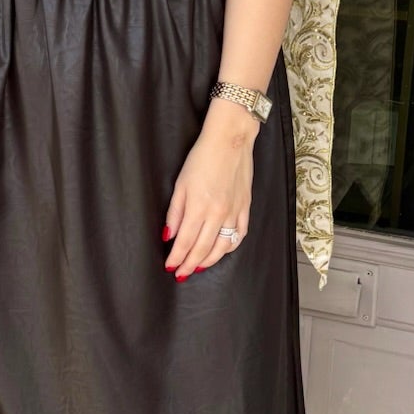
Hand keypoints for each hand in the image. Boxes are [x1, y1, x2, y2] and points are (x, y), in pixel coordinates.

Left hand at [162, 100, 258, 277]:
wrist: (230, 140)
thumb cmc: (202, 158)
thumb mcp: (180, 184)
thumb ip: (174, 212)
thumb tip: (168, 235)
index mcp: (199, 207)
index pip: (185, 242)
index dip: (176, 258)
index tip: (170, 267)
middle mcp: (218, 214)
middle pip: (202, 249)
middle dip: (189, 264)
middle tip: (181, 273)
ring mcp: (234, 212)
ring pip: (222, 247)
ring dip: (208, 261)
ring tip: (198, 266)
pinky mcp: (245, 207)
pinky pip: (240, 235)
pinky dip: (229, 247)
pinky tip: (221, 251)